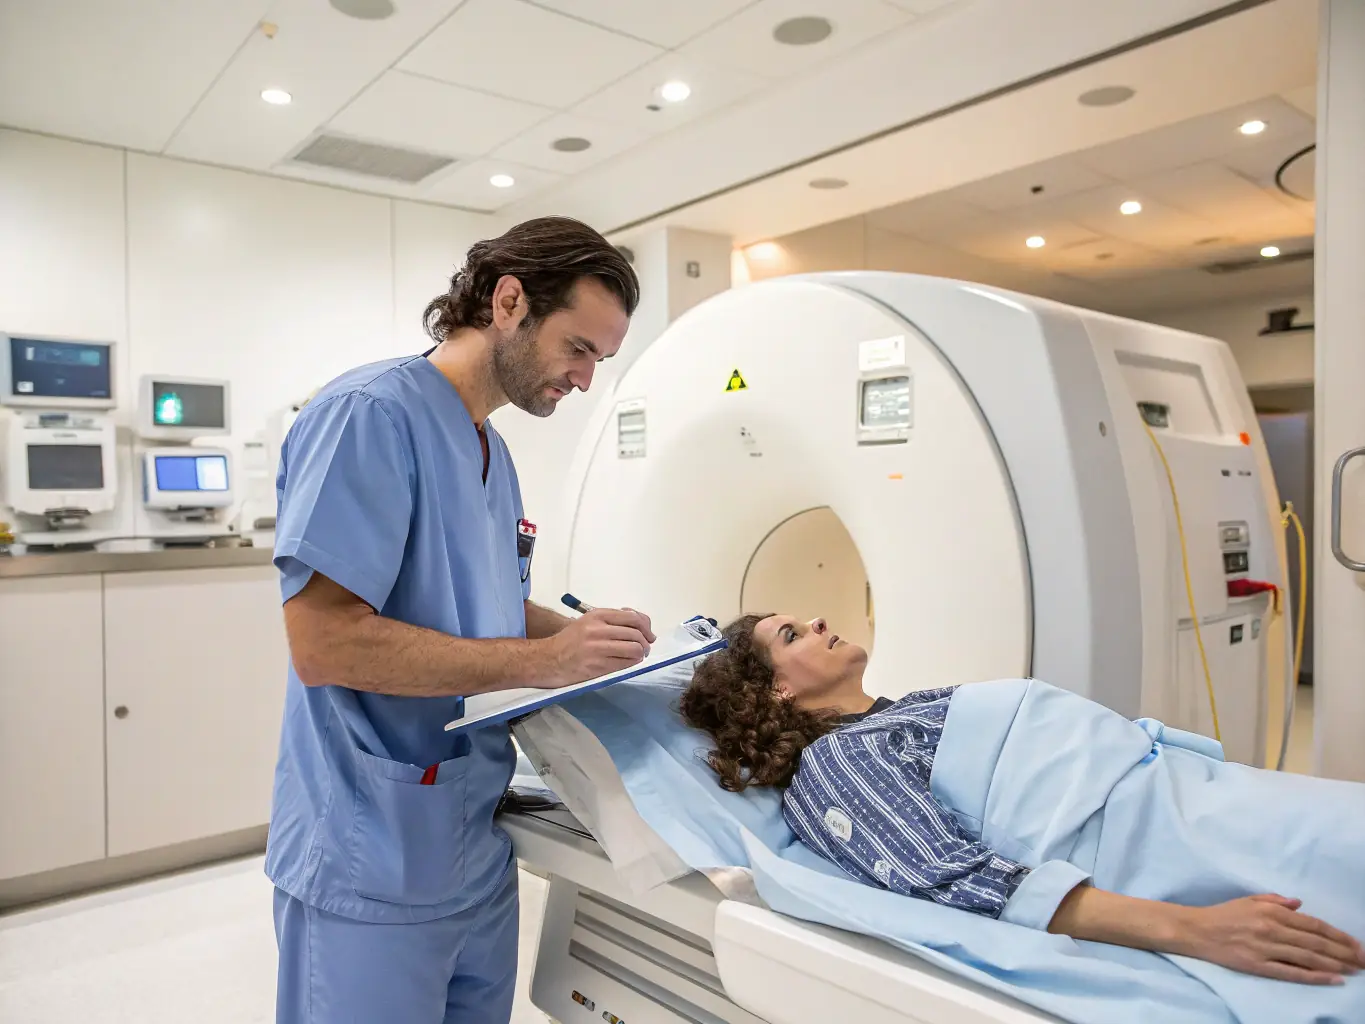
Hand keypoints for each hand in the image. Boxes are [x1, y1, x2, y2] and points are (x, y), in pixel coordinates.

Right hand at [539, 608, 655, 686]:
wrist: (549, 659)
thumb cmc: (571, 640)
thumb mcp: (589, 622)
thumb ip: (612, 620)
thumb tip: (640, 622)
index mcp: (597, 615)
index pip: (632, 617)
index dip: (646, 626)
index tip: (649, 634)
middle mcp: (598, 629)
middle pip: (636, 634)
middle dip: (645, 642)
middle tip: (645, 648)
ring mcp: (598, 648)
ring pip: (634, 649)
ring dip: (641, 653)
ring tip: (638, 655)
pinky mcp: (598, 666)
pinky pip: (625, 663)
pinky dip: (632, 663)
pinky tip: (629, 662)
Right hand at [1178, 894, 1364, 984]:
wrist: (1194, 930)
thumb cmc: (1222, 914)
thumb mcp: (1248, 900)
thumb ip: (1274, 900)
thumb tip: (1299, 904)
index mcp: (1271, 911)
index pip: (1313, 924)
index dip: (1338, 935)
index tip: (1357, 944)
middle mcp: (1272, 928)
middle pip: (1316, 942)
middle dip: (1344, 952)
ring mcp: (1265, 948)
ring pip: (1309, 957)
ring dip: (1336, 964)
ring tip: (1356, 969)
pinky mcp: (1258, 965)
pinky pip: (1292, 972)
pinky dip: (1315, 976)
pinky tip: (1333, 979)